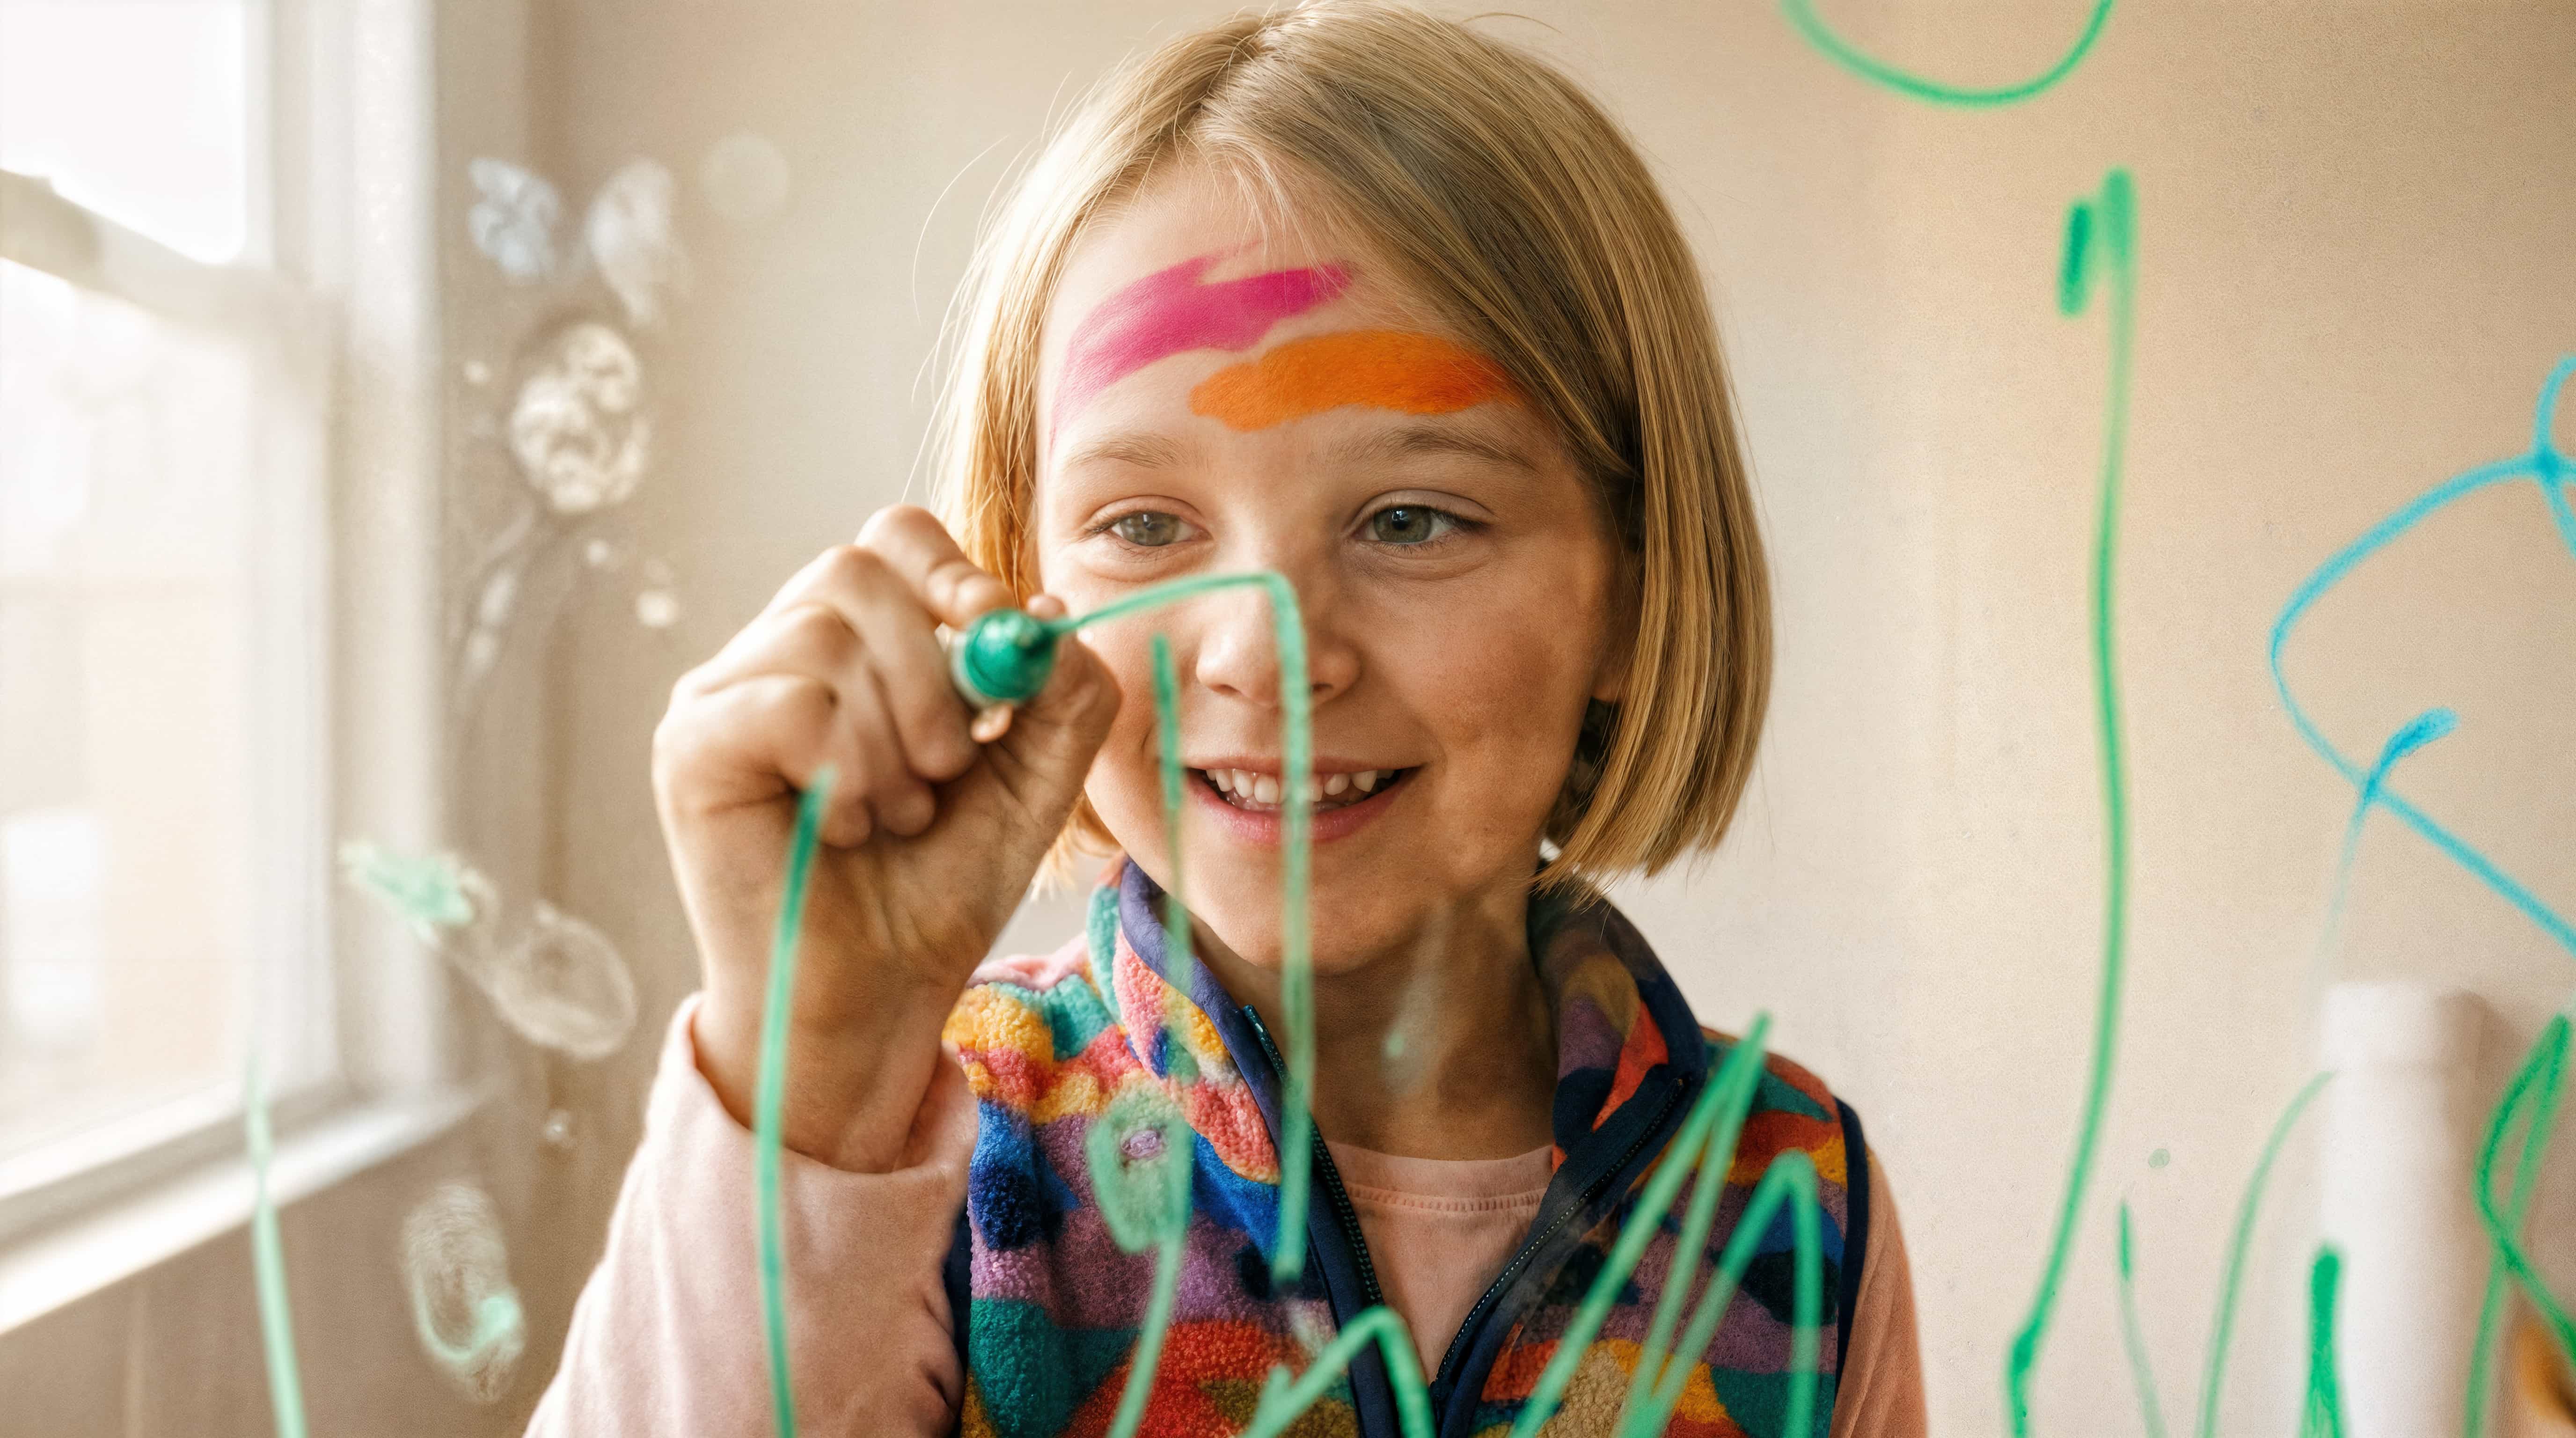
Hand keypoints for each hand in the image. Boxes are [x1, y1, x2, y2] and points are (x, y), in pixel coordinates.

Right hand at [652, 505, 1118, 1169]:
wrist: (877, 999)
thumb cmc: (938, 890)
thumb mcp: (1034, 783)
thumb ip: (1062, 694)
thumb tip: (1044, 607)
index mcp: (860, 645)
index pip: (894, 539)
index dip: (954, 571)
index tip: (999, 633)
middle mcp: (780, 652)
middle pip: (855, 569)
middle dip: (930, 670)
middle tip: (952, 765)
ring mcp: (725, 695)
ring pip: (821, 635)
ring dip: (891, 739)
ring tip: (896, 816)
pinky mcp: (692, 746)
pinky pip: (785, 702)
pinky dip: (842, 766)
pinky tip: (845, 826)